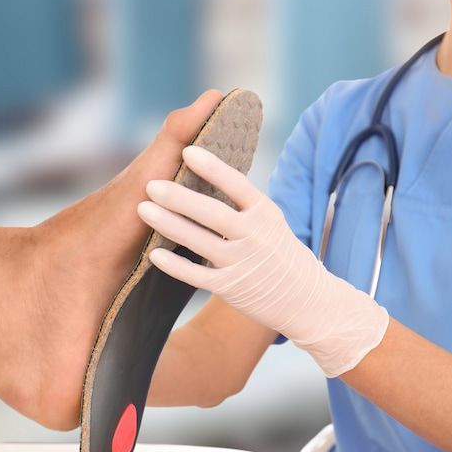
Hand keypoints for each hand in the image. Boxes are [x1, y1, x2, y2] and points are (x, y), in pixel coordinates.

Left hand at [136, 146, 388, 376]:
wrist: (307, 301)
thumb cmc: (281, 253)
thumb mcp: (272, 221)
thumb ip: (243, 203)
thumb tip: (208, 170)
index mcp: (266, 213)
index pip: (237, 184)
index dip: (212, 167)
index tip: (187, 151)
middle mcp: (255, 236)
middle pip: (212, 213)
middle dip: (179, 197)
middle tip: (150, 183)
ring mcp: (242, 263)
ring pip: (199, 241)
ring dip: (169, 224)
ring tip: (143, 208)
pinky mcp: (230, 288)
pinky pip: (196, 275)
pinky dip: (174, 265)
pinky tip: (153, 254)